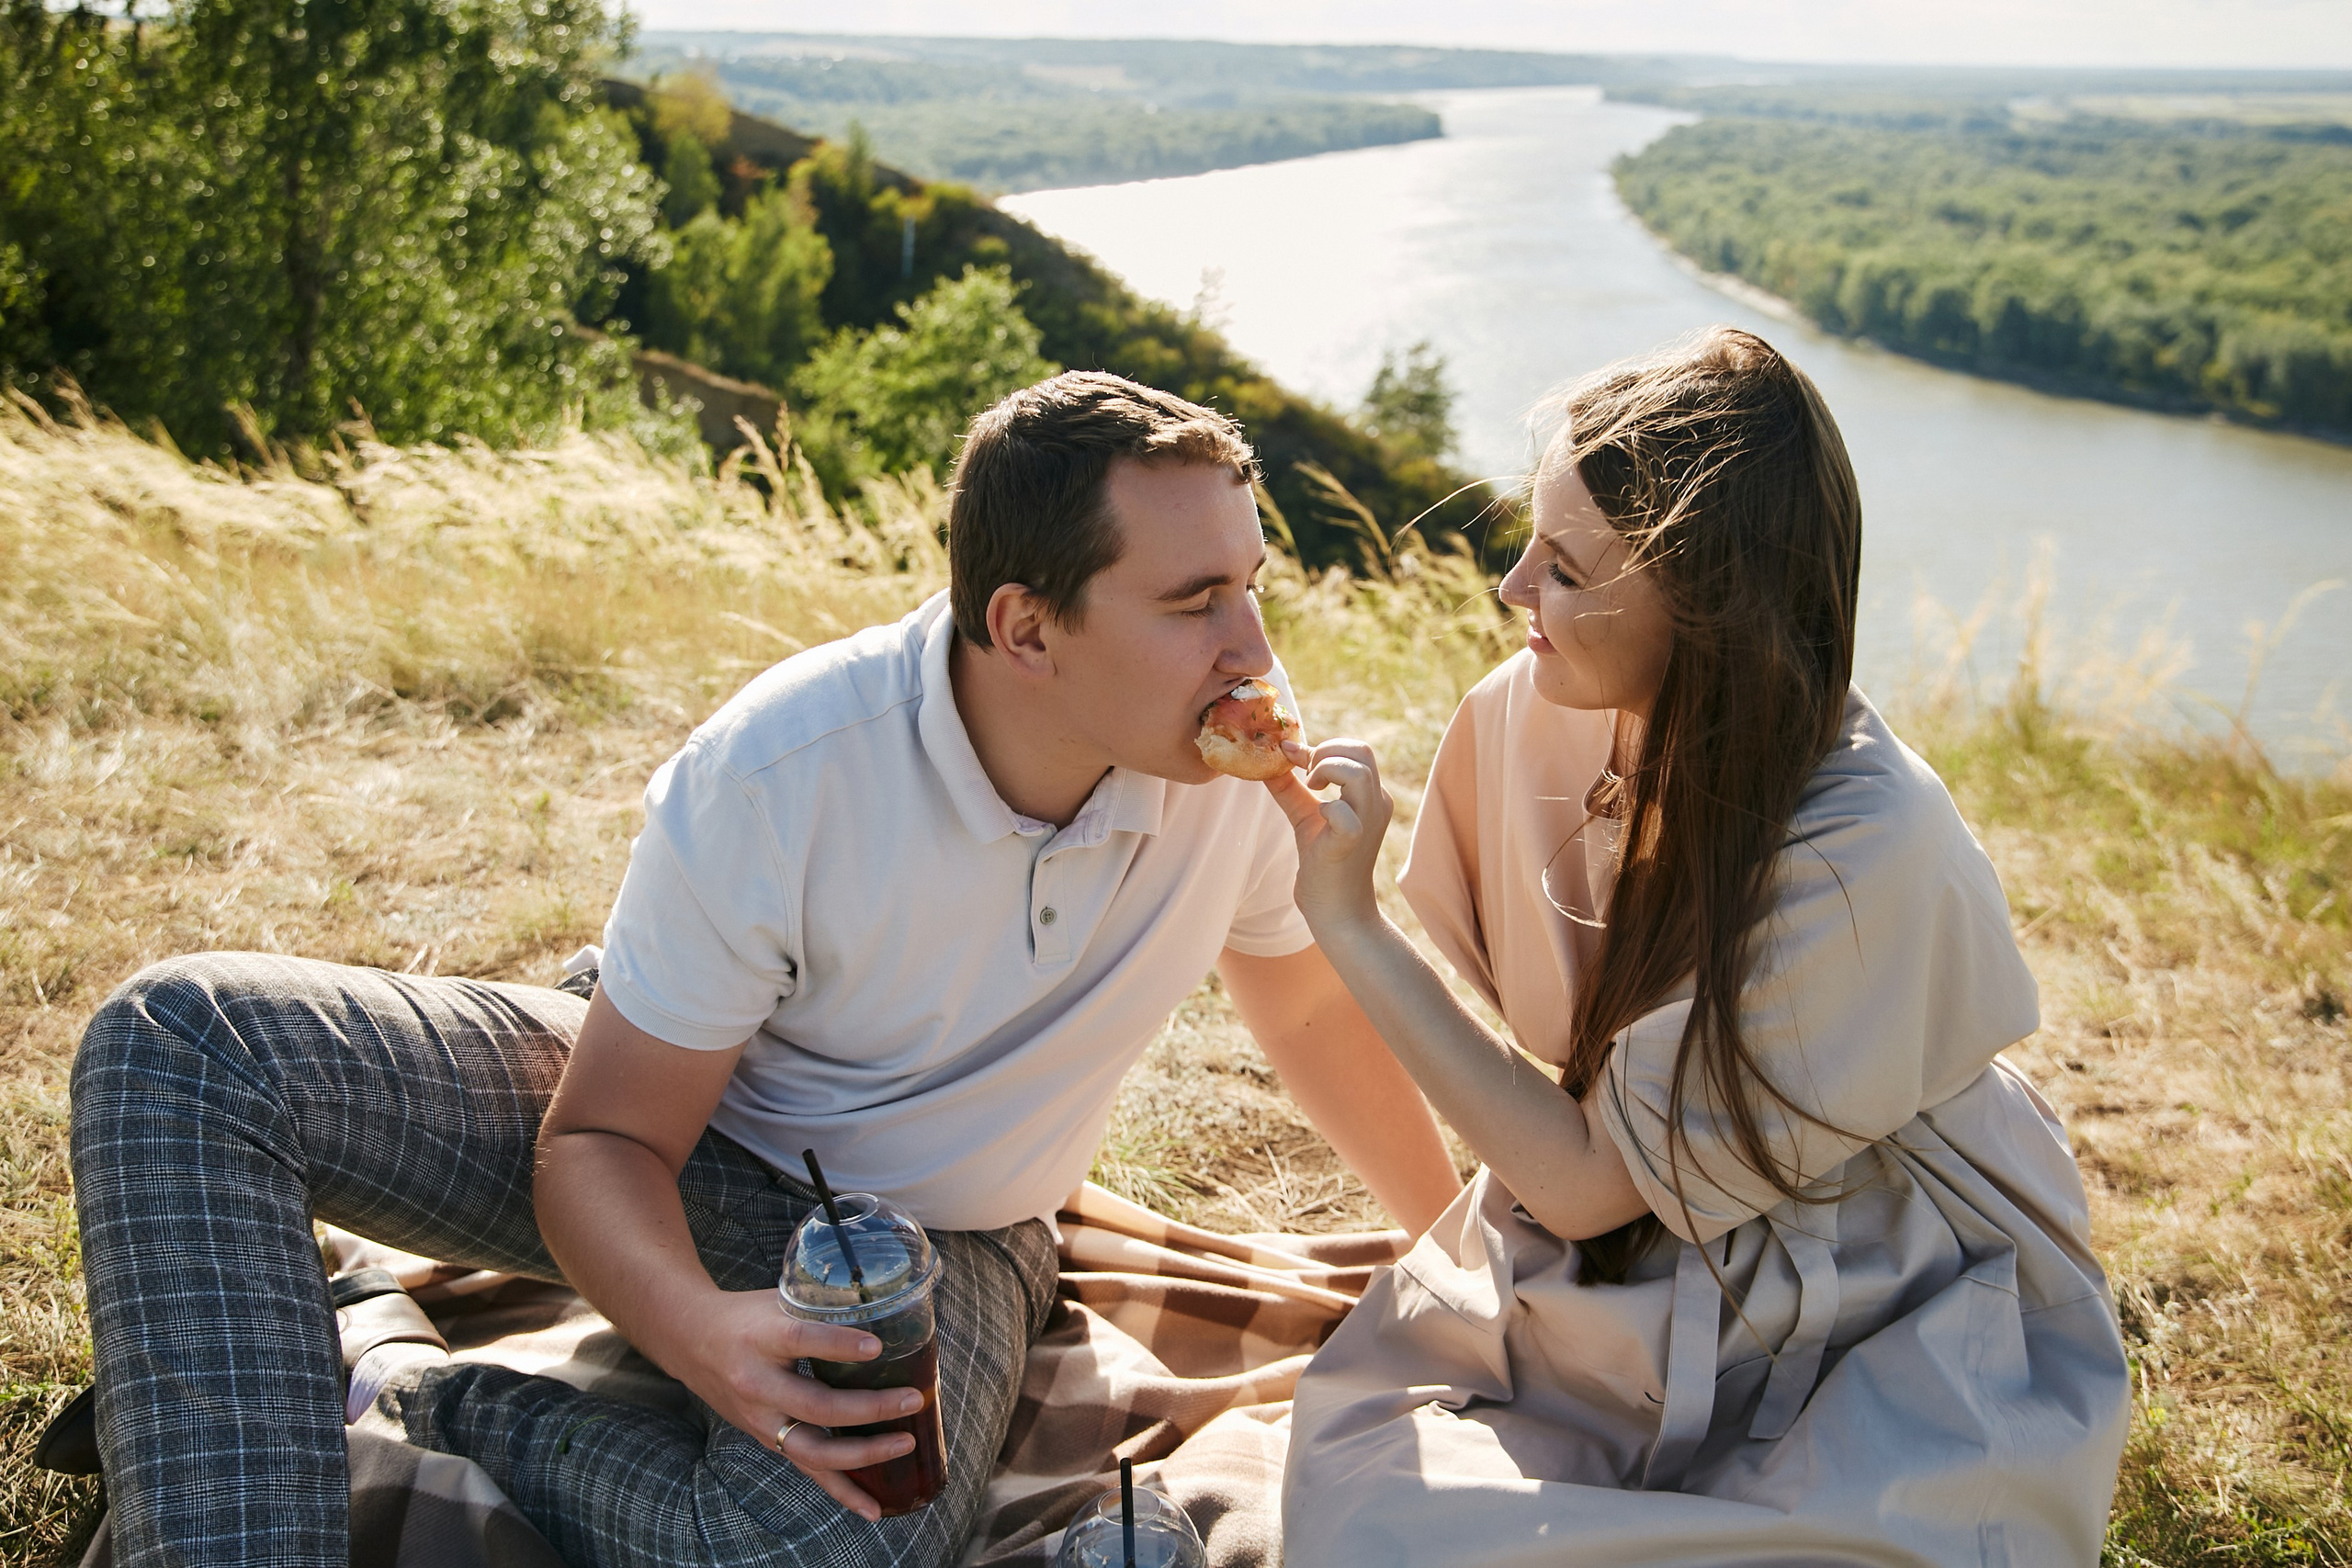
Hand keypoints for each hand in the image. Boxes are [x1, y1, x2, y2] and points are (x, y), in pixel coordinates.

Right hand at [673, 1288, 926, 1522]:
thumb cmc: (747, 1317)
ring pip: (813, 1450)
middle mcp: (757, 1384)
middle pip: (815, 1406)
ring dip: (863, 1454)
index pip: (801, 1340)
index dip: (839, 1345)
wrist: (691, 1340)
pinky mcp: (766, 1440)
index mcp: (762, 1337)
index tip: (877, 1347)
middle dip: (869, 1409)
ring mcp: (760, 1419)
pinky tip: (873, 1508)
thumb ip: (823, 1312)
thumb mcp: (779, 1302)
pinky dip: (842, 1491)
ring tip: (905, 1444)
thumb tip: (888, 1316)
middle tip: (912, 1399)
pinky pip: (808, 1470)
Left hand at [1264, 737, 1393, 936]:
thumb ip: (1290, 788)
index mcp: (1369, 795)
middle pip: (1361, 751)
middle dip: (1325, 751)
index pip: (1353, 751)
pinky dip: (1328, 808)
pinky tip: (1318, 816)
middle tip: (1305, 774)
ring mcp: (1367, 822)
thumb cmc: (1325, 862)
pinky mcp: (1352, 843)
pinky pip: (1345, 815)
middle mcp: (1376, 803)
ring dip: (1326, 770)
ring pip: (1358, 773)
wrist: (1337, 909)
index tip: (1289, 754)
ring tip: (1310, 788)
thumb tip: (1267, 761)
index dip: (1319, 747)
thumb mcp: (1306, 816)